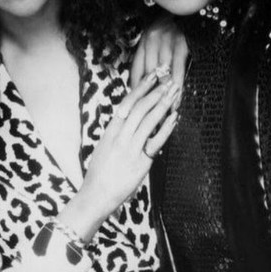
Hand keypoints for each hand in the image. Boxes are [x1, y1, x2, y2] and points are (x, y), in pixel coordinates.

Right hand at [58, 72, 178, 241]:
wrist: (95, 195)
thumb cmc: (99, 173)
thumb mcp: (104, 147)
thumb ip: (117, 134)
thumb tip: (130, 121)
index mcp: (110, 131)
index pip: (127, 103)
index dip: (141, 88)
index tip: (152, 76)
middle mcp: (120, 136)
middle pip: (140, 107)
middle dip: (156, 91)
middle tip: (168, 79)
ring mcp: (130, 149)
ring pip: (149, 120)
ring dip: (163, 104)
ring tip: (174, 93)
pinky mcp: (140, 162)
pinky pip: (156, 141)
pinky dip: (166, 128)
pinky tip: (175, 118)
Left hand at [130, 14, 187, 107]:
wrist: (189, 9)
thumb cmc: (173, 27)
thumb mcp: (156, 39)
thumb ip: (150, 59)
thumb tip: (142, 86)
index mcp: (144, 42)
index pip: (135, 71)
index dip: (134, 91)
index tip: (135, 108)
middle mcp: (151, 41)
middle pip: (147, 76)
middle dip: (148, 97)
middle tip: (148, 117)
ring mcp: (166, 42)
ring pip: (162, 75)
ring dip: (163, 95)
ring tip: (163, 114)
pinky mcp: (181, 44)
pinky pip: (177, 69)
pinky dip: (177, 86)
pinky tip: (176, 98)